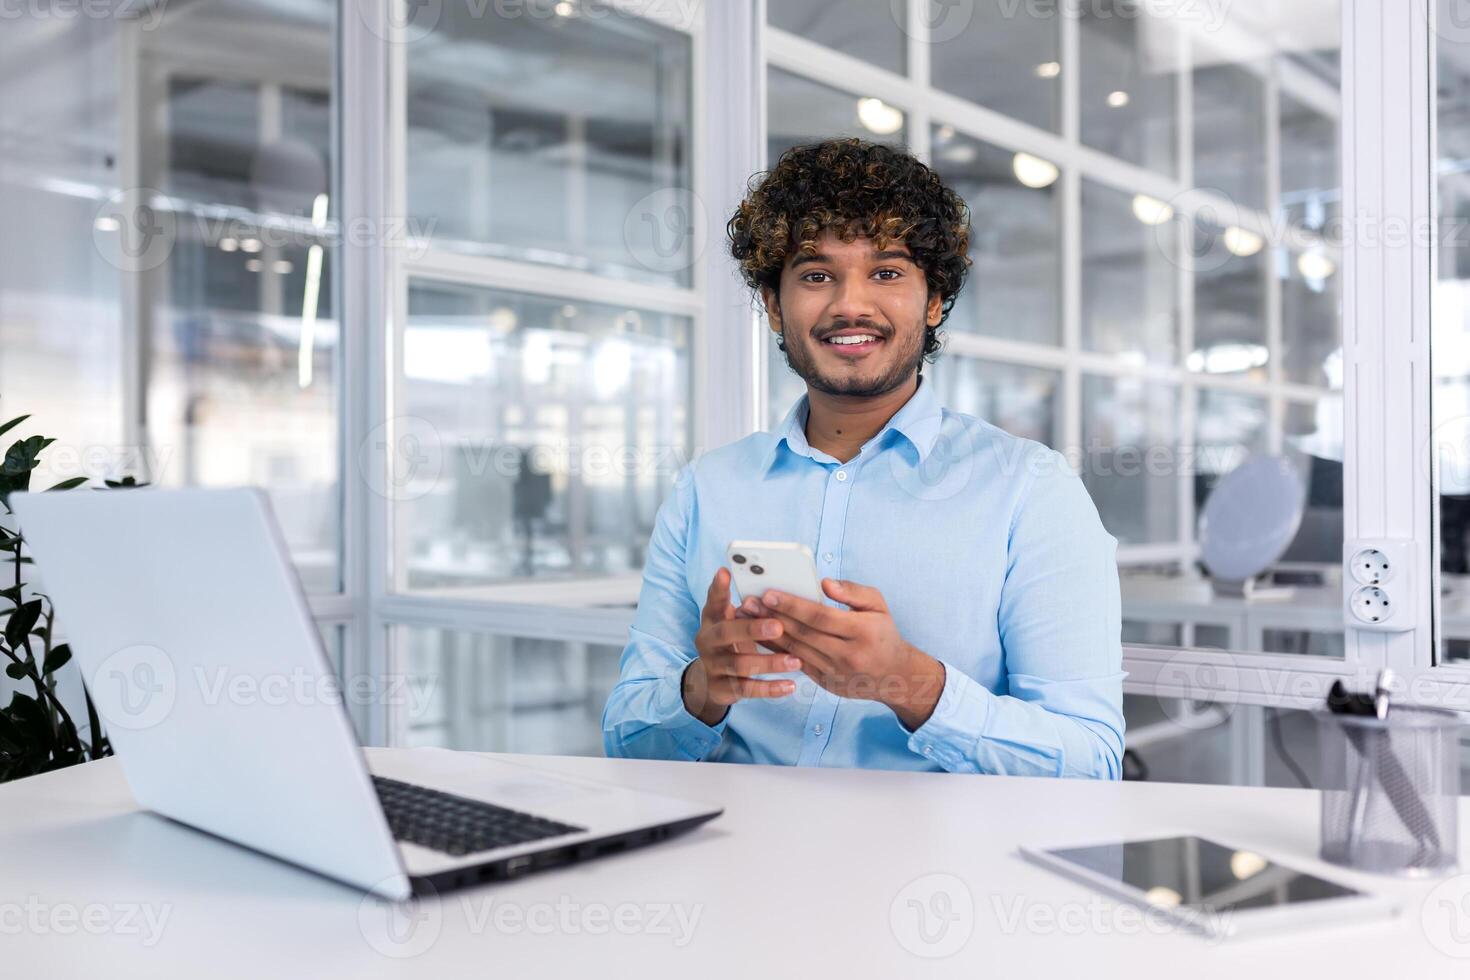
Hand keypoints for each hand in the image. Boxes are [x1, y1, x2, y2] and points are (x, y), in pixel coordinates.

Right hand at [683, 568, 800, 725]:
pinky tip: (790, 685)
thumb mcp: (734, 621)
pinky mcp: (721, 689)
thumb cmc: (733, 641)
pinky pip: (746, 690)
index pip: (714, 600)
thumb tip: (778, 591)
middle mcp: (708, 640)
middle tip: (778, 626)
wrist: (710, 681)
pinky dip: (769, 688)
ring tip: (795, 661)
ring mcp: (712, 666)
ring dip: (769, 663)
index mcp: (713, 618)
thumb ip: (749, 607)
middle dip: (752, 629)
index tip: (725, 572)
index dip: (718, 587)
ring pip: (740, 664)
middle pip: (726, 633)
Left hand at [738, 578, 944, 729]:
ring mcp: (835, 671)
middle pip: (804, 634)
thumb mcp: (878, 606)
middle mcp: (848, 654)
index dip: (793, 605)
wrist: (893, 675)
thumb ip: (853, 591)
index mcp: (862, 631)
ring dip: (769, 634)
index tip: (769, 593)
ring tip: (748, 617)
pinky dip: (777, 651)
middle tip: (749, 602)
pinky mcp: (825, 682)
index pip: (821, 617)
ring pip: (796, 651)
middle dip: (773, 617)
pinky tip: (760, 637)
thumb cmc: (883, 633)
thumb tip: (825, 583)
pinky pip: (796, 664)